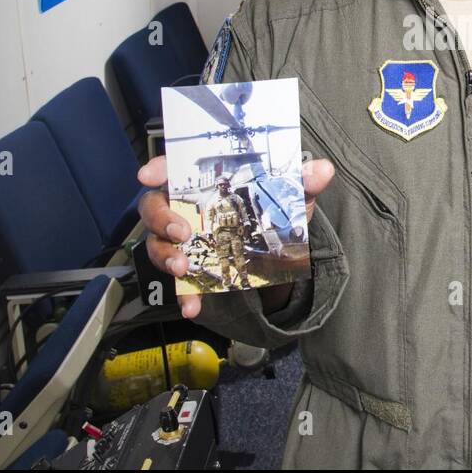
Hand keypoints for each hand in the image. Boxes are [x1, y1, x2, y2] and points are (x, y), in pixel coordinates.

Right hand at [138, 156, 334, 318]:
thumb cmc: (273, 211)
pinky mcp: (190, 268)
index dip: (158, 168)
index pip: (174, 167)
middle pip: (155, 206)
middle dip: (162, 217)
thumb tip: (323, 170)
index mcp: (205, 182)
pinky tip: (192, 305)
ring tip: (183, 268)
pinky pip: (177, 282)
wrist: (278, 253)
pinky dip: (183, 295)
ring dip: (166, 256)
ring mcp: (183, 240)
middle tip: (182, 230)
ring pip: (158, 244)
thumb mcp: (290, 197)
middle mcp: (186, 207)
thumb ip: (302, 183)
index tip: (149, 174)